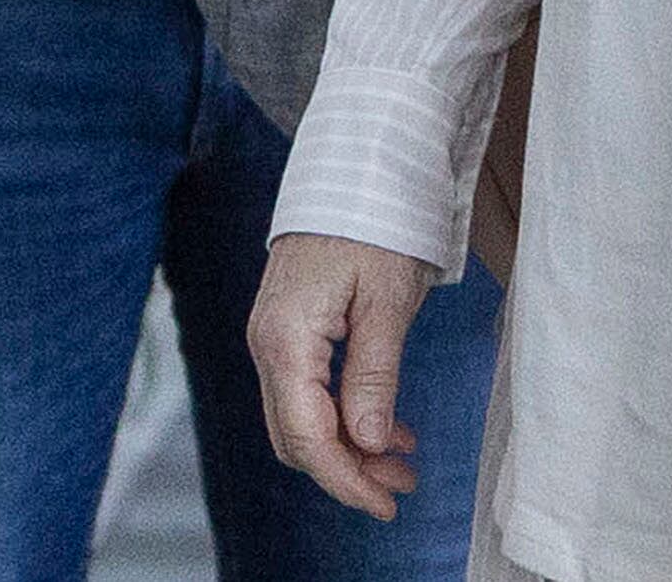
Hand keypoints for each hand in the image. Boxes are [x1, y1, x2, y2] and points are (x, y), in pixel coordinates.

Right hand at [248, 234, 433, 519]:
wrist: (355, 167)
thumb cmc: (375, 224)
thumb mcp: (387, 300)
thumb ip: (374, 375)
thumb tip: (367, 442)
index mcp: (286, 340)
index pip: (308, 437)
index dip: (346, 479)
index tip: (386, 504)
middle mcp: (267, 345)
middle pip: (297, 437)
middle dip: (349, 469)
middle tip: (404, 483)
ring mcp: (274, 338)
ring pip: (301, 419)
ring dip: (349, 446)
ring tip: (403, 459)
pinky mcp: (289, 330)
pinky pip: (308, 391)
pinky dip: (344, 415)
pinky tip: (386, 425)